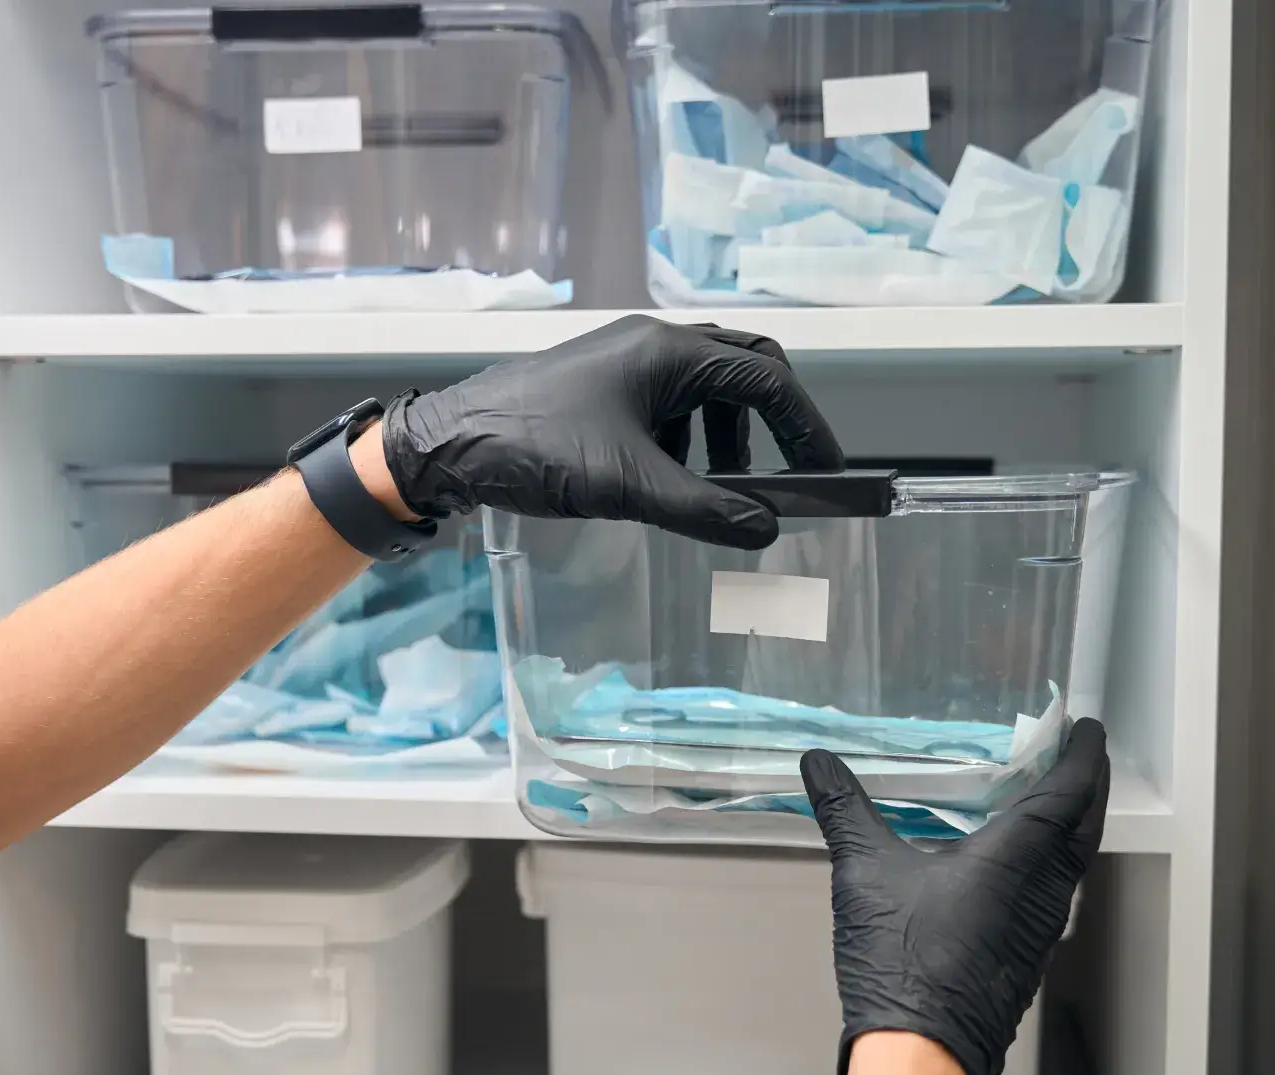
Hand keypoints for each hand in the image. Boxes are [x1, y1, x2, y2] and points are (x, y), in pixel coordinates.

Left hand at [379, 315, 842, 548]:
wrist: (448, 444)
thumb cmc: (532, 448)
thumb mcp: (627, 486)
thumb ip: (703, 508)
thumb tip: (765, 529)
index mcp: (668, 353)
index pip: (767, 379)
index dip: (807, 426)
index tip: (827, 471)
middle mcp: (653, 345)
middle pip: (743, 370)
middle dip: (774, 422)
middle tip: (792, 473)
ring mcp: (625, 363)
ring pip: (705, 390)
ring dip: (727, 437)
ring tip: (721, 487)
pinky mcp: (602, 387)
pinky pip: (667, 405)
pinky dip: (687, 442)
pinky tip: (667, 481)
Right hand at [800, 718, 1110, 1074]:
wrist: (920, 1056)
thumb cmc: (901, 962)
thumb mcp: (864, 872)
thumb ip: (845, 810)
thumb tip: (818, 763)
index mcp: (1016, 860)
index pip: (1065, 793)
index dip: (1080, 756)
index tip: (1086, 729)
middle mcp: (1041, 892)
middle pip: (1083, 826)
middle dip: (1085, 787)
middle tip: (1075, 756)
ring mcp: (1038, 930)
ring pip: (1071, 863)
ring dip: (1069, 826)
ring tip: (1046, 799)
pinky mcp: (1025, 958)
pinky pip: (1052, 892)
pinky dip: (1048, 861)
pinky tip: (1014, 862)